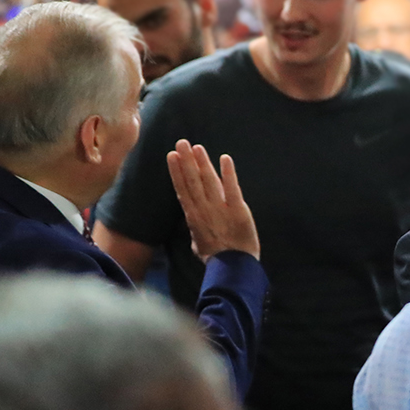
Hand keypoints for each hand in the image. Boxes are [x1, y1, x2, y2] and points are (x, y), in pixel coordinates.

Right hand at [167, 139, 260, 261]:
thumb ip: (195, 227)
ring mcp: (220, 208)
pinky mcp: (238, 210)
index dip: (176, 171)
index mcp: (193, 216)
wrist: (234, 267)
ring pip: (209, 181)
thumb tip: (193, 221)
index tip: (171, 156)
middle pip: (193, 181)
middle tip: (181, 142)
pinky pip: (232, 188)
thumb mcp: (197, 243)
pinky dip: (228, 173)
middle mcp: (204, 209)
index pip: (182, 189)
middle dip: (186, 161)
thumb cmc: (215, 257)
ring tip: (196, 147)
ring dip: (203, 163)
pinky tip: (225, 158)